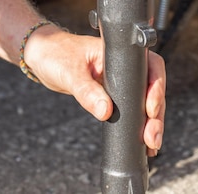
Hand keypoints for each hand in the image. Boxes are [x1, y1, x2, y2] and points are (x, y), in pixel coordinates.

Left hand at [24, 26, 165, 154]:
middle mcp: (123, 65)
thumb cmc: (55, 53)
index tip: (151, 109)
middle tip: (153, 137)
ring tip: (152, 145)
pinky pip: (132, 106)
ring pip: (144, 99)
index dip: (155, 87)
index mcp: (118, 52)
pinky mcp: (111, 92)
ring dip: (151, 121)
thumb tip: (105, 111)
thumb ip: (86, 91)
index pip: (149, 65)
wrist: (41, 55)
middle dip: (156, 112)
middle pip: (151, 86)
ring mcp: (119, 79)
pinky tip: (142, 139)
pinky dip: (138, 122)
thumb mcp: (70, 73)